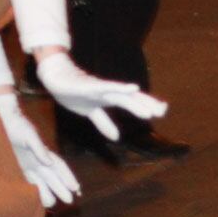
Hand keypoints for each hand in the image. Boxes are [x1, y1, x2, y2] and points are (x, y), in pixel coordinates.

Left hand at [0, 90, 78, 207]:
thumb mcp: (29, 136)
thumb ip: (39, 149)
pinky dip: (33, 191)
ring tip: (53, 203)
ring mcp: (29, 166)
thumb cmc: (18, 127)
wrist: (2, 122)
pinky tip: (35, 200)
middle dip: (63, 189)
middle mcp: (39, 162)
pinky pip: (28, 182)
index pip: (60, 168)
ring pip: (42, 182)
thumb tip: (50, 163)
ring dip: (49, 192)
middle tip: (70, 201)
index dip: (69, 178)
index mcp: (45, 154)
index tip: (76, 188)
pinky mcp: (17, 168)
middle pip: (54, 178)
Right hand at [36, 52, 168, 141]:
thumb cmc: (74, 93)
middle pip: (131, 99)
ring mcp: (100, 88)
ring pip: (121, 96)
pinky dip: (119, 87)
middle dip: (147, 104)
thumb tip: (116, 138)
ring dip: (136, 103)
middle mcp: (109, 92)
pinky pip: (106, 87)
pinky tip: (132, 88)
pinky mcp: (89, 86)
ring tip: (151, 111)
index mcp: (110, 98)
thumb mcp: (90, 113)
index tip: (162, 111)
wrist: (54, 79)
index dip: (146, 106)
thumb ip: (104, 123)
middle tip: (163, 110)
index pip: (132, 102)